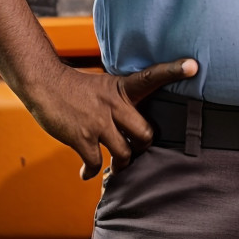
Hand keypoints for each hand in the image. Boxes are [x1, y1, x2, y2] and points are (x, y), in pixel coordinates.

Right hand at [23, 57, 197, 179]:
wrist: (45, 84)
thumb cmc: (77, 88)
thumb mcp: (105, 86)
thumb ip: (122, 101)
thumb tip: (135, 121)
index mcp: (122, 88)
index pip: (153, 75)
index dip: (174, 70)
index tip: (194, 65)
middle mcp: (115, 104)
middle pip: (145, 133)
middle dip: (142, 147)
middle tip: (135, 150)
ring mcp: (99, 121)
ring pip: (124, 153)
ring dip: (121, 164)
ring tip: (114, 166)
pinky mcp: (82, 137)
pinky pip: (96, 164)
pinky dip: (91, 171)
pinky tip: (87, 172)